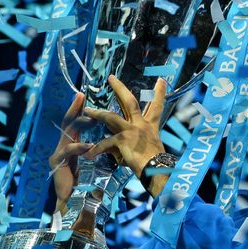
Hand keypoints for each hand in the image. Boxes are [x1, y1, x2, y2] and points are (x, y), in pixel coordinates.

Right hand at [48, 92, 95, 214]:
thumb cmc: (89, 184)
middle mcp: (64, 146)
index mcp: (74, 144)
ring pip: (67, 133)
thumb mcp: (97, 162)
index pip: (77, 122)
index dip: (81, 109)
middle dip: (75, 108)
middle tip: (81, 96)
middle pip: (69, 122)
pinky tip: (88, 146)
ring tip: (90, 117)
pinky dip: (79, 147)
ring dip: (79, 125)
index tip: (85, 95)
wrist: (77, 204)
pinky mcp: (57, 163)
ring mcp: (58, 153)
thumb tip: (118, 136)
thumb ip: (101, 148)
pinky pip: (68, 151)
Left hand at [83, 75, 167, 196]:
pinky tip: (87, 154)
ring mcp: (132, 130)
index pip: (156, 106)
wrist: (157, 171)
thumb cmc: (156, 164)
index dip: (159, 93)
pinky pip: (105, 143)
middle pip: (130, 101)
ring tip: (86, 110)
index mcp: (150, 126)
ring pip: (111, 117)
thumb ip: (132, 143)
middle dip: (120, 88)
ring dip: (97, 113)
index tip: (161, 80)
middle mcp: (141, 124)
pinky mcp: (124, 140)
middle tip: (111, 77)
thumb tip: (116, 148)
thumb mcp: (147, 149)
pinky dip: (96, 150)